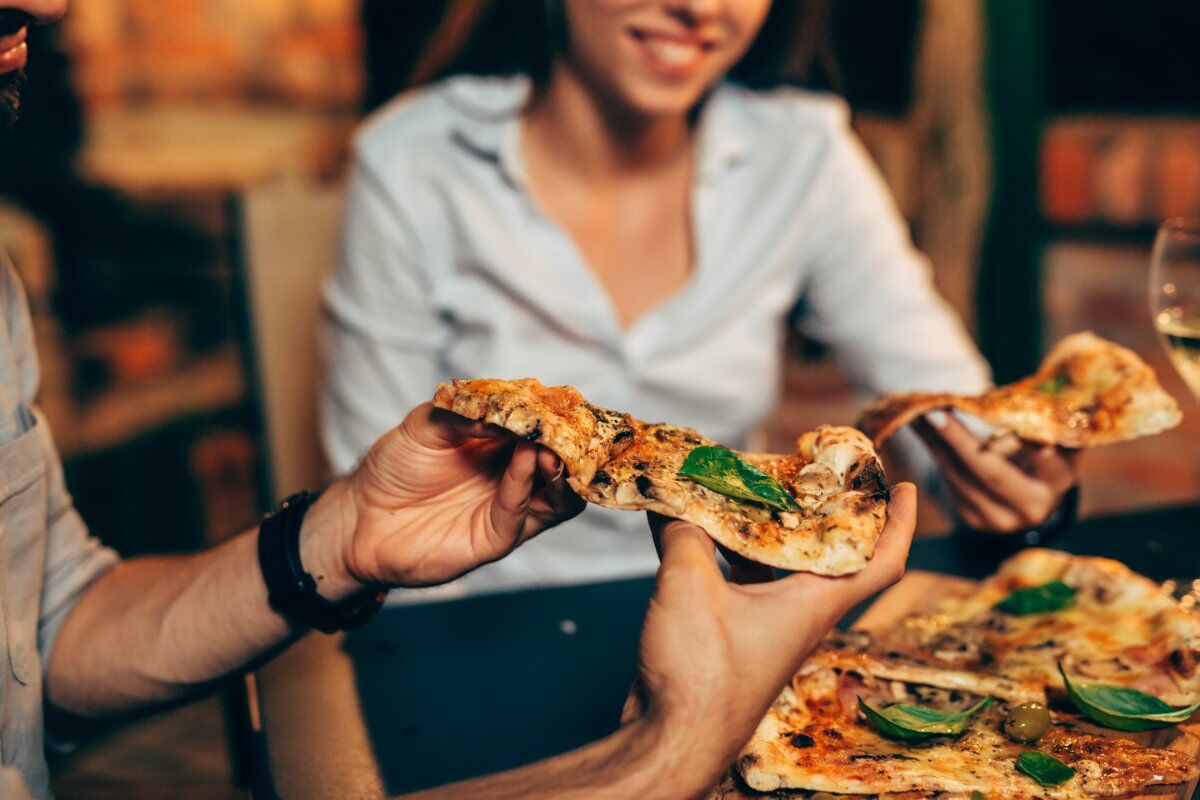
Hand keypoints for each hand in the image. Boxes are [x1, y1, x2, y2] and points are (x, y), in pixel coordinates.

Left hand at [318, 403, 584, 591]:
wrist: (361, 514)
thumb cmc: (394, 466)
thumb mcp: (425, 424)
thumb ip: (463, 412)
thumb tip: (503, 408)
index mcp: (504, 448)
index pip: (547, 434)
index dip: (559, 419)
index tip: (564, 401)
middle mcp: (514, 479)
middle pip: (564, 468)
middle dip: (571, 446)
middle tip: (567, 425)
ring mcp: (508, 510)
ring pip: (559, 499)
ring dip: (560, 470)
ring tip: (551, 445)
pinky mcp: (494, 538)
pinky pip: (519, 515)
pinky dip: (524, 485)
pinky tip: (524, 459)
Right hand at [621, 484, 917, 796]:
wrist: (669, 740)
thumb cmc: (700, 673)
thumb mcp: (690, 586)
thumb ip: (688, 534)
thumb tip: (678, 503)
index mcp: (813, 604)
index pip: (882, 561)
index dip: (901, 522)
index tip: (907, 486)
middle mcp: (797, 613)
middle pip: (824, 551)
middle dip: (817, 507)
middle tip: (804, 468)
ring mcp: (762, 625)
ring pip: (772, 562)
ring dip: (759, 524)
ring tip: (738, 483)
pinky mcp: (727, 633)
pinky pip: (732, 577)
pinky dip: (713, 547)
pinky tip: (678, 522)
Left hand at [914, 411, 1078, 533]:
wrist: (1026, 498)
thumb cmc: (1042, 456)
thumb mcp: (1057, 443)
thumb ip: (1056, 425)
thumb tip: (1071, 401)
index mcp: (1058, 483)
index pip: (1050, 465)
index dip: (1036, 451)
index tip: (1015, 428)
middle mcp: (1030, 508)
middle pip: (990, 472)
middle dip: (959, 440)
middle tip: (933, 412)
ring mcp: (998, 518)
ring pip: (960, 475)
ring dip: (934, 441)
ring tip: (916, 411)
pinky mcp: (971, 518)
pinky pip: (948, 479)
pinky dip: (932, 450)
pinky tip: (918, 427)